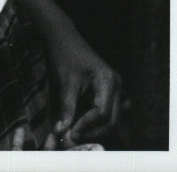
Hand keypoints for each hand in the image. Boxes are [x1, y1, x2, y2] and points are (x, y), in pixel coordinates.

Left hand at [44, 27, 120, 143]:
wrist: (61, 37)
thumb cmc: (63, 55)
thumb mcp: (64, 82)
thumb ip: (65, 108)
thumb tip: (60, 132)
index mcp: (108, 81)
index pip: (103, 114)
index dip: (87, 126)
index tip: (70, 134)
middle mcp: (115, 86)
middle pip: (110, 120)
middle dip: (92, 131)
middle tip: (72, 138)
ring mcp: (112, 89)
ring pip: (108, 119)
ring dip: (91, 128)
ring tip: (72, 132)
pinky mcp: (105, 91)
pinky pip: (102, 111)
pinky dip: (90, 120)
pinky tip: (76, 123)